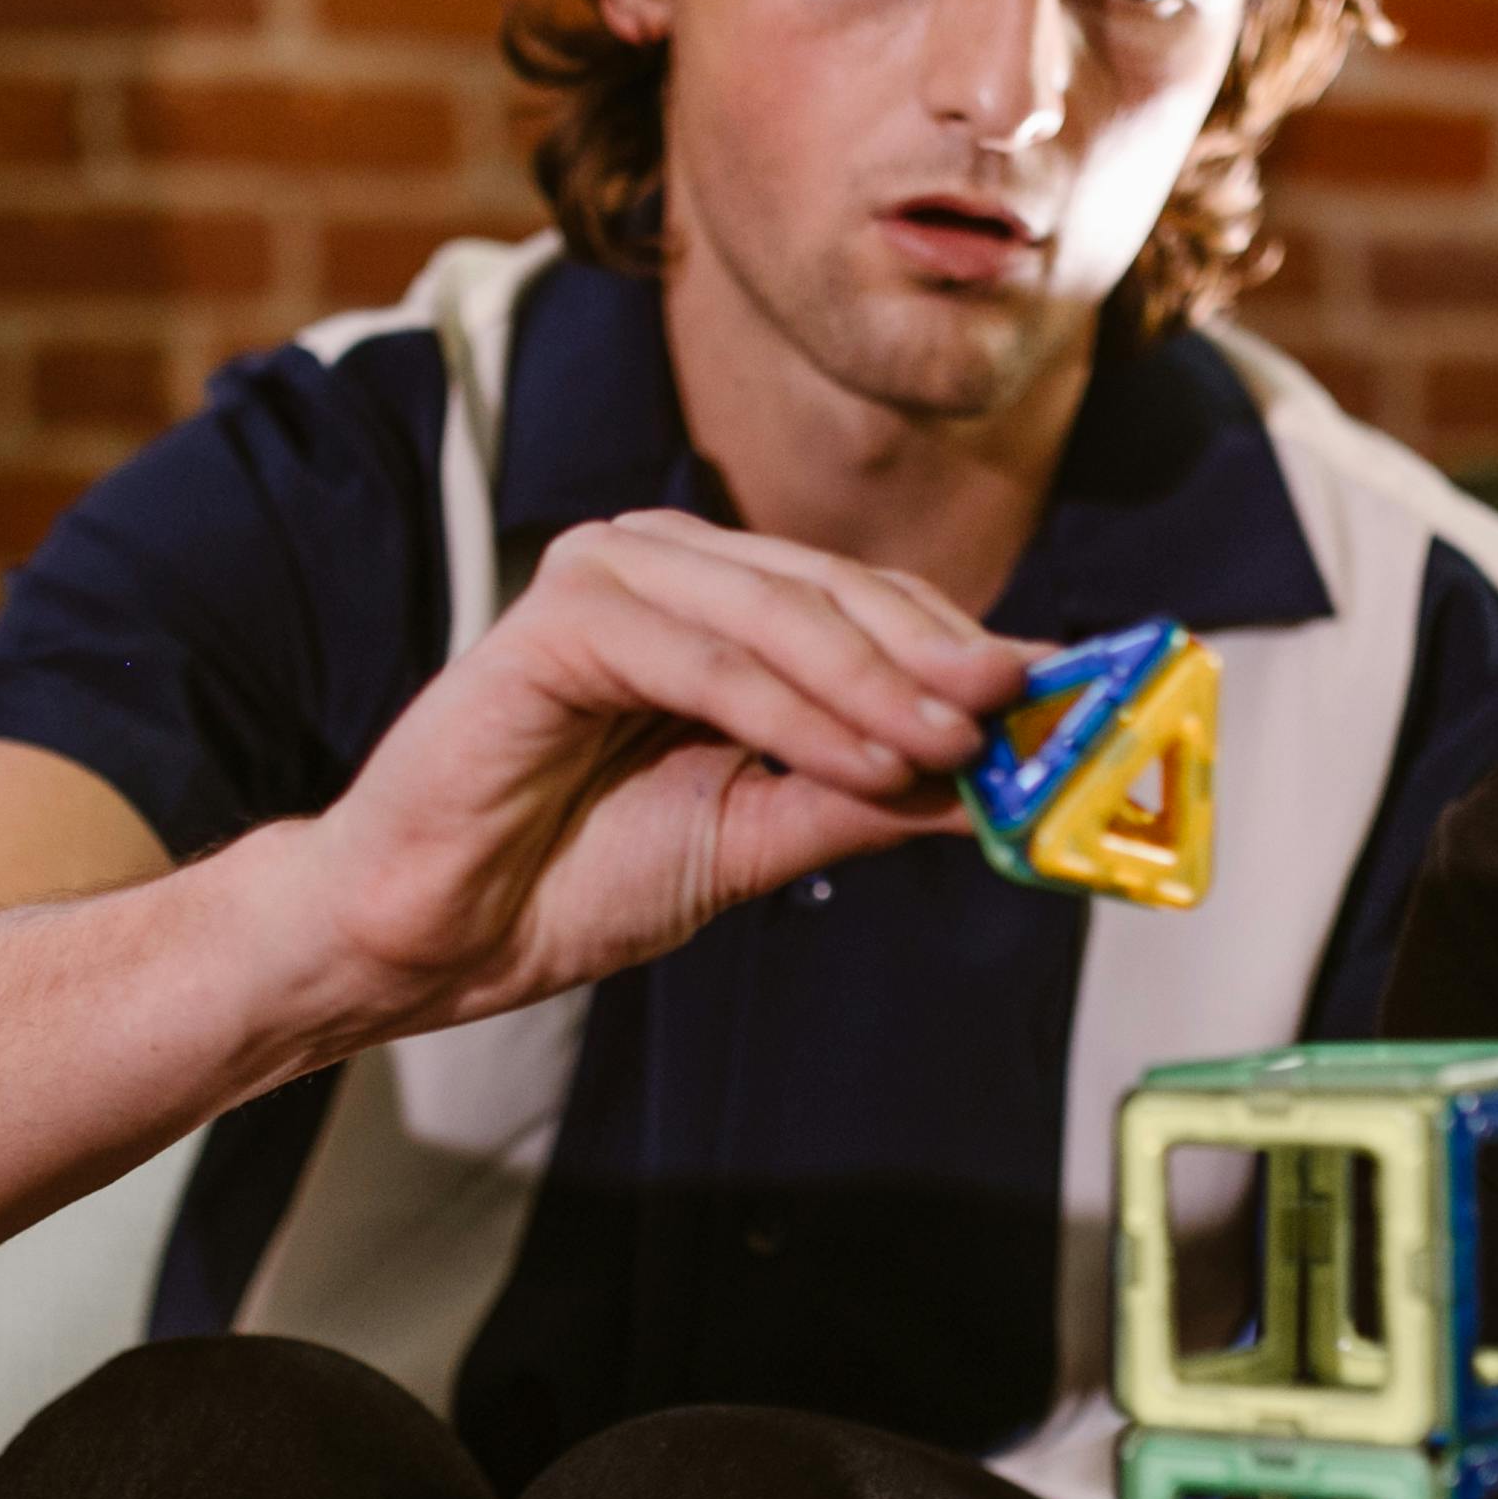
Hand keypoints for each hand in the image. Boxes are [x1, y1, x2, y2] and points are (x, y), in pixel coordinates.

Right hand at [283, 513, 1029, 1044]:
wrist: (434, 932)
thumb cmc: (574, 875)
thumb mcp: (761, 833)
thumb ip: (872, 795)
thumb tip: (1008, 780)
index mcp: (716, 603)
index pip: (868, 602)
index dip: (966, 648)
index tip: (1064, 697)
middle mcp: (666, 566)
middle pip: (838, 591)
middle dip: (941, 660)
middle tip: (1024, 717)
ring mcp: (609, 575)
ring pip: (782, 611)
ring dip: (880, 684)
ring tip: (955, 751)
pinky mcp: (558, 615)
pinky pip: (704, 652)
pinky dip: (794, 708)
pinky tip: (865, 760)